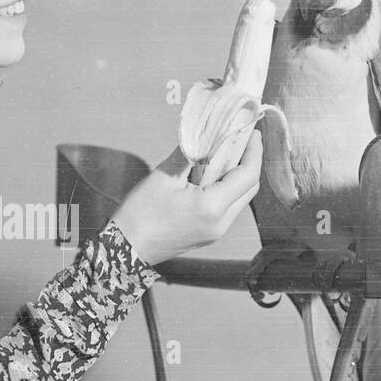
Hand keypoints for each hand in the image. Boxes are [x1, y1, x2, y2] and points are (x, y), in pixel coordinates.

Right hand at [111, 130, 262, 265]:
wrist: (127, 249)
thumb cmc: (140, 212)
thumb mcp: (164, 175)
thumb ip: (190, 152)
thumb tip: (206, 134)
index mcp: (212, 206)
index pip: (248, 175)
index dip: (254, 151)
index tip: (251, 131)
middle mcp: (221, 222)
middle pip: (250, 188)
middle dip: (250, 161)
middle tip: (241, 139)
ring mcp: (217, 232)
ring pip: (241, 198)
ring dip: (239, 175)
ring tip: (228, 153)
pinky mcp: (210, 235)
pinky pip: (228, 208)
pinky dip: (228, 189)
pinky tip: (215, 175)